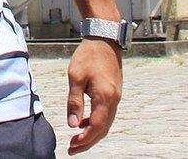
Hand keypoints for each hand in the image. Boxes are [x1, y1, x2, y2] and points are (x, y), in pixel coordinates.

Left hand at [65, 38, 122, 153]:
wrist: (104, 39)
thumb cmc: (88, 56)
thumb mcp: (75, 77)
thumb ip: (74, 102)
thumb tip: (73, 124)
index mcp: (105, 97)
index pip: (97, 126)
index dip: (85, 139)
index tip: (72, 146)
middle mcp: (114, 100)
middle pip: (103, 129)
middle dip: (88, 141)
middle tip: (72, 149)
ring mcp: (115, 97)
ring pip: (106, 123)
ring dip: (92, 133)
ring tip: (76, 140)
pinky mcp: (113, 93)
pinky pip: (106, 114)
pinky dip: (96, 122)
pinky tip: (83, 122)